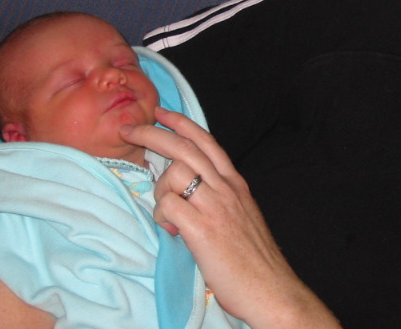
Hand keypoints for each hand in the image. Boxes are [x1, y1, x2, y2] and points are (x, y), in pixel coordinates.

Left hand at [120, 108, 339, 328]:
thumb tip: (189, 192)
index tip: (161, 112)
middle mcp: (227, 188)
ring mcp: (215, 206)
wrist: (271, 287)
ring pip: (174, 173)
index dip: (181, 122)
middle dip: (151, 132)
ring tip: (168, 214)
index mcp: (236, 183)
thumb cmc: (254, 257)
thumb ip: (219, 198)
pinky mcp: (203, 229)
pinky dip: (162, 216)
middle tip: (129, 129)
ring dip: (160, 190)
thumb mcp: (242, 215)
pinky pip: (169, 206)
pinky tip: (173, 231)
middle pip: (184, 147)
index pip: (206, 141)